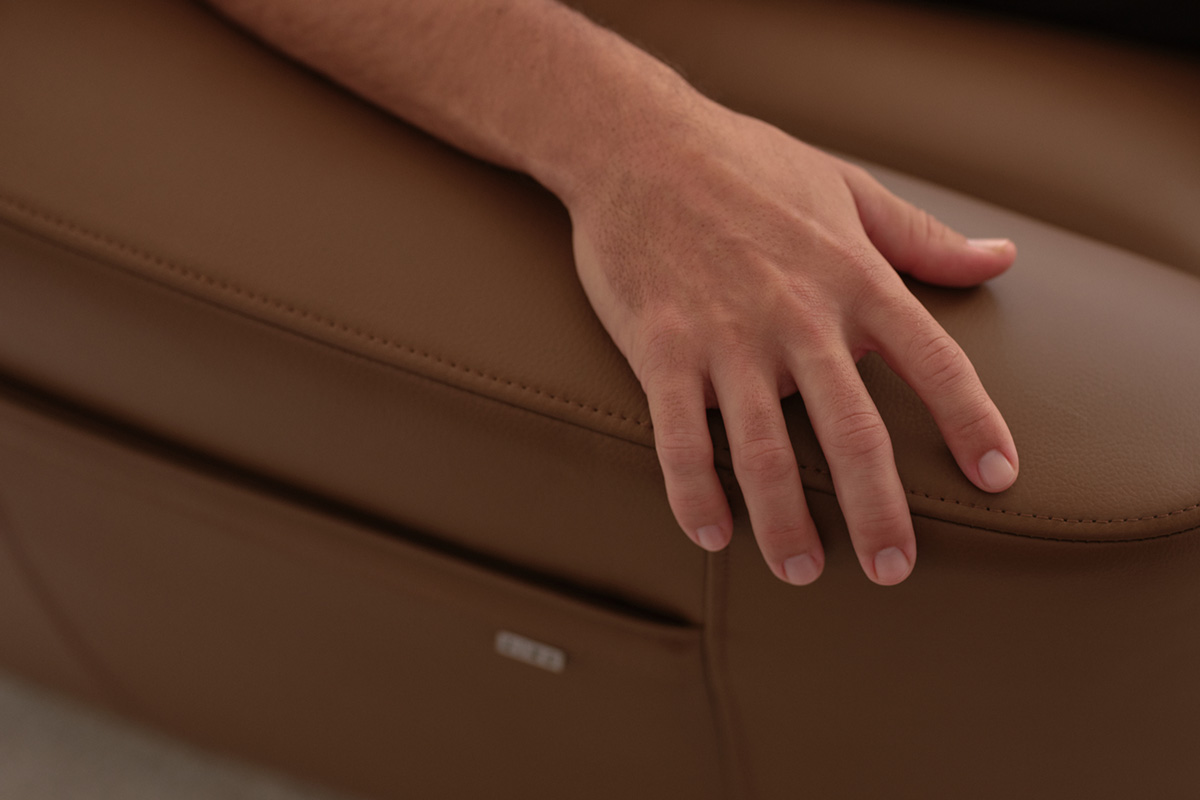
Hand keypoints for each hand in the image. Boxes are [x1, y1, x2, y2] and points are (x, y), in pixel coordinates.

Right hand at [567, 104, 1018, 585]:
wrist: (638, 144)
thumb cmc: (747, 165)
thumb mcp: (847, 189)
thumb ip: (923, 237)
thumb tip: (1001, 258)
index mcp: (854, 276)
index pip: (935, 362)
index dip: (972, 424)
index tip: (998, 478)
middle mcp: (798, 314)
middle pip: (853, 431)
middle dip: (878, 509)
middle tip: (892, 569)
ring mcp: (726, 336)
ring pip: (762, 449)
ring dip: (784, 521)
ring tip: (801, 572)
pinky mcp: (661, 348)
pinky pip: (679, 436)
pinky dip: (693, 490)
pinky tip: (711, 533)